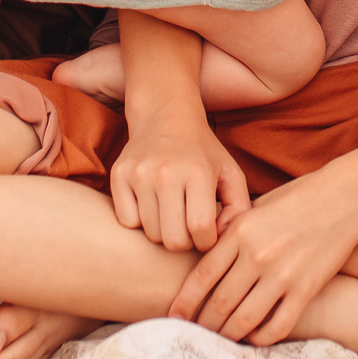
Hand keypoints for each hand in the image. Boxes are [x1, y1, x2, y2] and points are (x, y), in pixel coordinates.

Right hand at [112, 105, 249, 252]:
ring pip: (151, 233)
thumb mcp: (230, 174)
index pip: (200, 228)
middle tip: (188, 226)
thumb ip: (238, 209)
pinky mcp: (119, 175)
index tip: (208, 233)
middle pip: (173, 239)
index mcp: (198, 171)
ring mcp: (139, 173)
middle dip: (185, 241)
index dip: (207, 241)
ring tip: (172, 213)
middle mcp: (166, 171)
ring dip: (163, 231)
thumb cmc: (203, 153)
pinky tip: (151, 205)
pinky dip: (140, 221)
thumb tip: (222, 238)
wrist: (166, 117)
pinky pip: (127, 222)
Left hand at [169, 164, 357, 344]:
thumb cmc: (296, 201)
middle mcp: (257, 254)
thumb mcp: (256, 208)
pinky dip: (261, 337)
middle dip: (203, 324)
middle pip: (219, 302)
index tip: (174, 316)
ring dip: (228, 335)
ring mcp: (283, 274)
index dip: (185, 302)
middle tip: (195, 333)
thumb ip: (230, 233)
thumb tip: (200, 259)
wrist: (343, 199)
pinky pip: (277, 325)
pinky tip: (255, 337)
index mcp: (240, 231)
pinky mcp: (306, 289)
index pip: (202, 276)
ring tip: (221, 339)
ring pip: (244, 319)